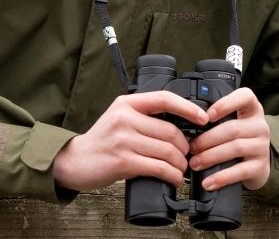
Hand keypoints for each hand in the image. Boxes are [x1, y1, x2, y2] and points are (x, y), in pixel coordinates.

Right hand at [52, 91, 208, 191]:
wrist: (75, 161)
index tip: (204, 118)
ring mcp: (124, 140)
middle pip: (171, 131)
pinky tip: (173, 179)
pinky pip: (158, 168)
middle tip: (188, 156)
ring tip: (180, 170)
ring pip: (167, 151)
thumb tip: (181, 124)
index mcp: (127, 103)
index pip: (164, 99)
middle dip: (186, 147)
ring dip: (180, 164)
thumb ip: (144, 116)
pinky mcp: (123, 161)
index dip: (188, 108)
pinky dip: (172, 175)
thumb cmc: (102, 141)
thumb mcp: (120, 118)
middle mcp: (125, 118)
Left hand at [187, 87, 270, 190]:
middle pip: (232, 128)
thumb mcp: (232, 124)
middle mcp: (260, 126)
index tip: (207, 116)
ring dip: (211, 156)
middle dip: (207, 139)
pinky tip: (208, 182)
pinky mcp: (260, 167)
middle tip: (190, 147)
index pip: (245, 96)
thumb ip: (216, 121)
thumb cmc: (238, 140)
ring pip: (235, 148)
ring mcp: (262, 146)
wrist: (257, 165)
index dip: (225, 104)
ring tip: (195, 163)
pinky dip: (221, 177)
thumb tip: (187, 128)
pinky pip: (240, 171)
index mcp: (252, 110)